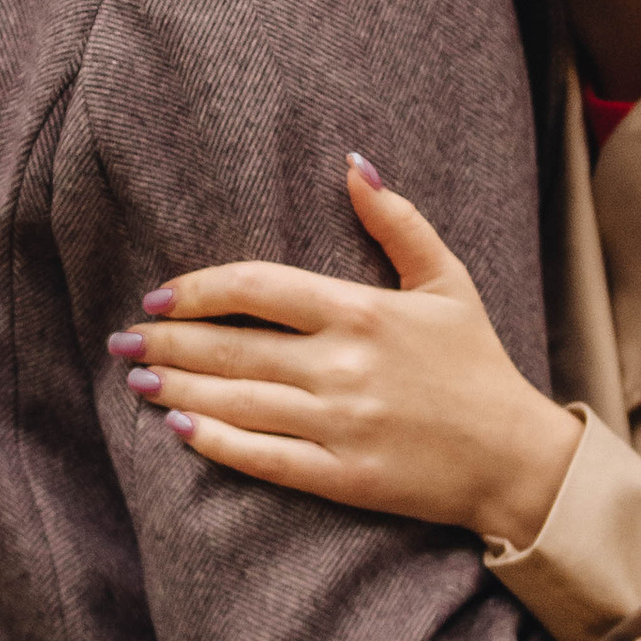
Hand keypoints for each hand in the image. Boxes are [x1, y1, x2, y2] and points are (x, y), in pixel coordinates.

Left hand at [107, 158, 581, 548]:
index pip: (257, 287)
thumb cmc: (479, 365)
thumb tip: (353, 164)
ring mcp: (340, 424)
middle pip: (232, 345)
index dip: (198, 289)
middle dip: (167, 340)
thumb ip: (397, 221)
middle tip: (123, 338)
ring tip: (135, 377)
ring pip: (236, 400)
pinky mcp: (342, 476)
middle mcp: (343, 366)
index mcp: (362, 312)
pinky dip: (215, 441)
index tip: (159, 294)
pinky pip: (262, 457)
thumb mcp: (448, 281)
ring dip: (177, 386)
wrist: (517, 459)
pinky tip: (179, 426)